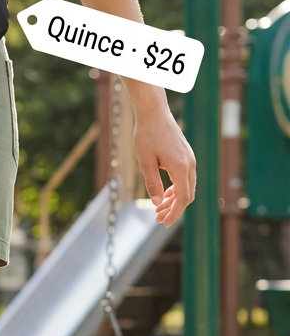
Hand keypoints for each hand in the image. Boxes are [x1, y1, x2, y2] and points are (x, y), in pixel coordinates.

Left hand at [134, 108, 196, 227]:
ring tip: (158, 209)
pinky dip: (176, 189)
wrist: (153, 112)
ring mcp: (190, 159)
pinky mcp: (186, 156)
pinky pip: (185, 178)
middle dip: (174, 209)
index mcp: (181, 167)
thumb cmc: (146, 134)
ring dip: (175, 200)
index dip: (174, 213)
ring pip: (188, 187)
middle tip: (158, 219)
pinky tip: (164, 194)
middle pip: (188, 195)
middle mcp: (190, 164)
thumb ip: (152, 184)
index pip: (183, 198)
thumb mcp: (145, 162)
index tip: (164, 223)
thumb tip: (157, 203)